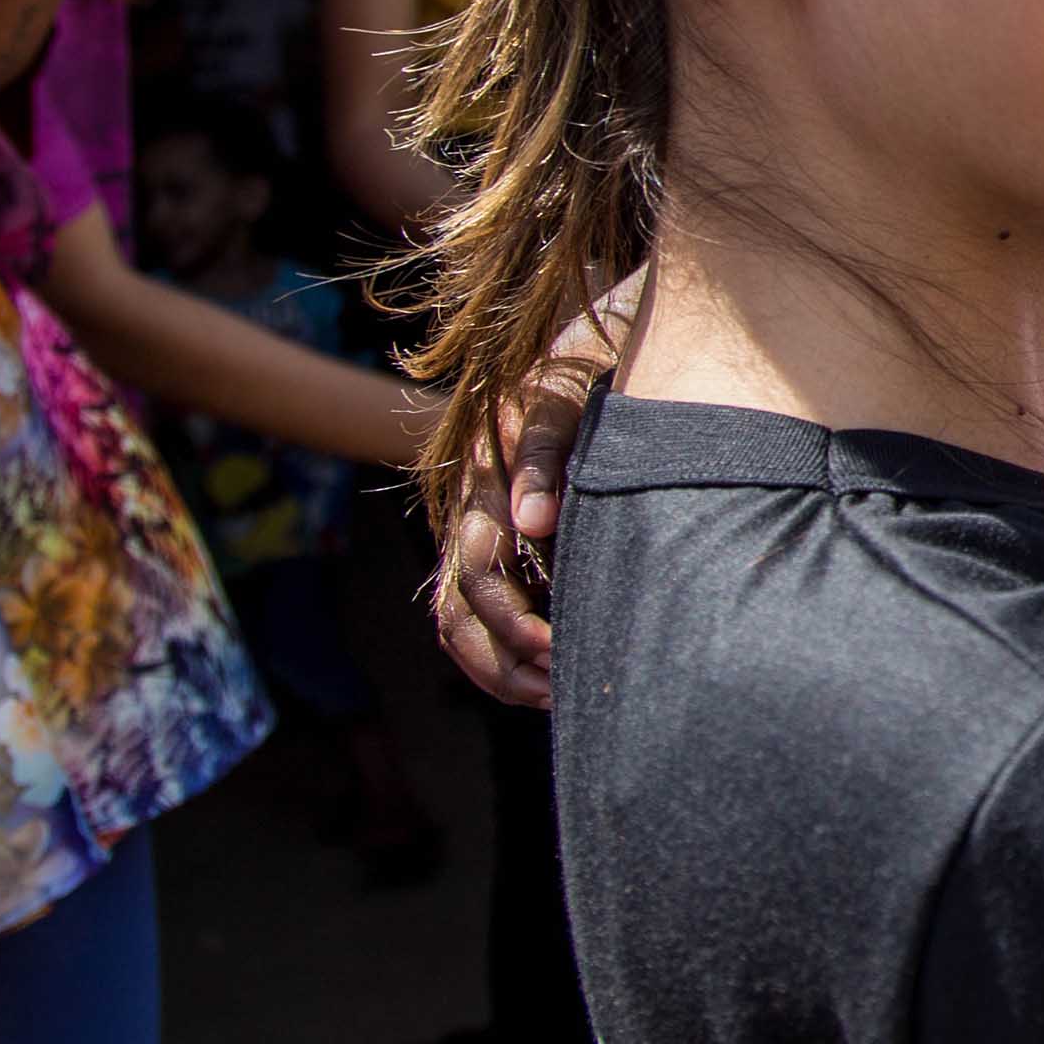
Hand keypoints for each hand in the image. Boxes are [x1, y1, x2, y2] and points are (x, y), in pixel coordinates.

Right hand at [431, 304, 628, 707]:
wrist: (586, 348)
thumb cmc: (583, 372)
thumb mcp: (568, 399)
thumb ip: (548, 457)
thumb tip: (530, 525)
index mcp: (482, 485)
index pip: (475, 574)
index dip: (510, 622)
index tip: (558, 652)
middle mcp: (472, 515)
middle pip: (457, 612)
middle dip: (501, 661)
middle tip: (557, 692)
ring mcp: (485, 531)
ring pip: (463, 620)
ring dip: (501, 666)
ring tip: (555, 695)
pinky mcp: (506, 541)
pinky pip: (489, 609)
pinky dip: (511, 647)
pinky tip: (554, 670)